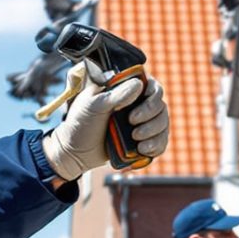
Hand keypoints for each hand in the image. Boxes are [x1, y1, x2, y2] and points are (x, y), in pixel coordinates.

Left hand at [40, 70, 169, 182]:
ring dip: (155, 132)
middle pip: (160, 105)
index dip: (151, 97)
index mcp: (125, 90)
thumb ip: (116, 95)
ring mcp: (142, 123)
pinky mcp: (143, 140)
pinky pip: (161, 141)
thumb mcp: (94, 106)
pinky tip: (143, 149)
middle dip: (151, 117)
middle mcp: (137, 104)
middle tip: (132, 124)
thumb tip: (139, 85)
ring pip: (163, 123)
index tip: (135, 113)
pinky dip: (156, 146)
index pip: (151, 86)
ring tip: (137, 140)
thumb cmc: (81, 124)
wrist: (75, 152)